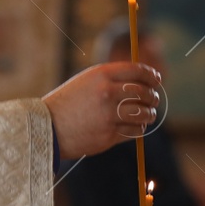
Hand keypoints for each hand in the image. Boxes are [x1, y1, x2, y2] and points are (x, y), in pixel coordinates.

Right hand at [43, 62, 162, 159]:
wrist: (48, 126)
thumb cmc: (69, 102)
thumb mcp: (87, 81)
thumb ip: (112, 79)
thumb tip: (142, 80)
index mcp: (101, 75)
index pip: (138, 71)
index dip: (151, 76)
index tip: (156, 80)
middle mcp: (107, 92)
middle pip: (144, 92)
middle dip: (153, 97)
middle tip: (154, 100)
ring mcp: (108, 115)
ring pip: (143, 113)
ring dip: (149, 114)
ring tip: (148, 114)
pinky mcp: (108, 135)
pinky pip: (134, 131)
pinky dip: (139, 128)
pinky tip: (136, 126)